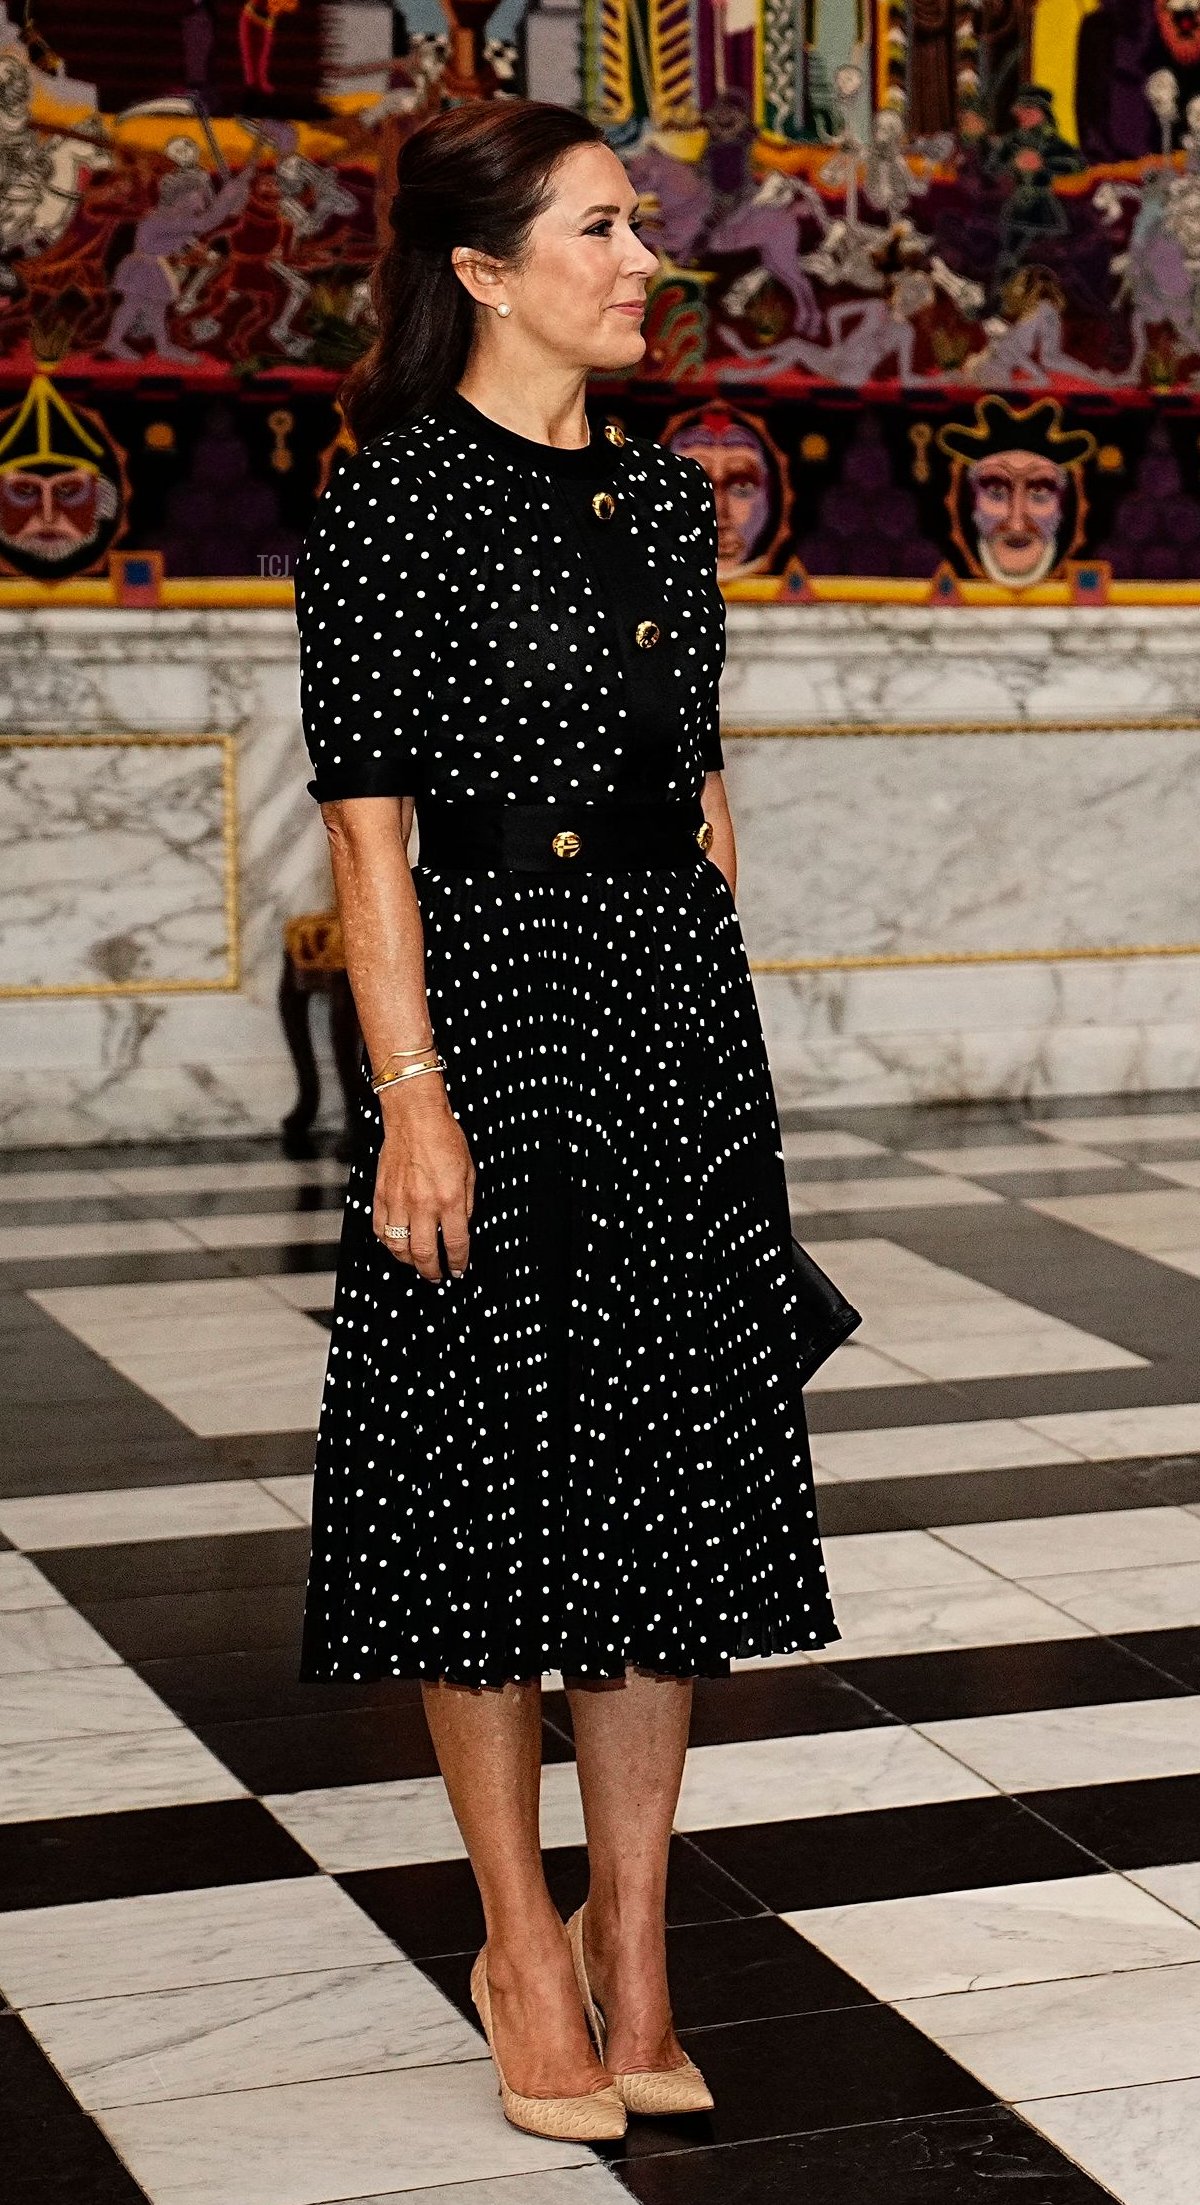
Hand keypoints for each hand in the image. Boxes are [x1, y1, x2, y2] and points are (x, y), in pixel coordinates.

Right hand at [373, 1077, 475, 1281]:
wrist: (415, 1117)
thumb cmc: (444, 1138)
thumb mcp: (469, 1172)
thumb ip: (466, 1203)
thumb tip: (462, 1226)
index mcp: (449, 1199)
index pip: (456, 1243)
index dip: (458, 1263)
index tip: (459, 1270)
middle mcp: (423, 1204)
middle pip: (424, 1253)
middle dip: (432, 1271)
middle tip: (436, 1276)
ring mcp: (399, 1201)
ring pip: (398, 1247)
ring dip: (408, 1262)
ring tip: (416, 1264)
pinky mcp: (381, 1194)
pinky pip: (380, 1229)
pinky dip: (388, 1242)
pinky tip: (396, 1244)